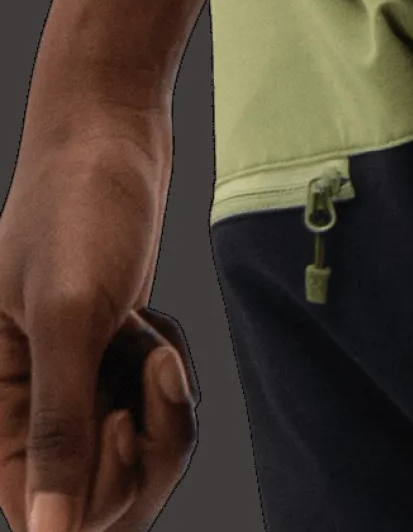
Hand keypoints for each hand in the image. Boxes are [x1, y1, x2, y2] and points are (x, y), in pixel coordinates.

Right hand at [0, 104, 199, 530]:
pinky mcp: (111, 362)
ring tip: (154, 340)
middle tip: (157, 369)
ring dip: (163, 405)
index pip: (45, 514)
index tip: (122, 423)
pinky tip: (154, 330)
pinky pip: (152, 411)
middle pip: (103, 496)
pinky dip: (168, 377)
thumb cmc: (79, 208)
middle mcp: (28, 408)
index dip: (97, 490)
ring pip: (135, 454)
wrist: (112, 134)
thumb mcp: (70, 315)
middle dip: (148, 443)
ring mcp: (74, 386)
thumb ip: (57, 425)